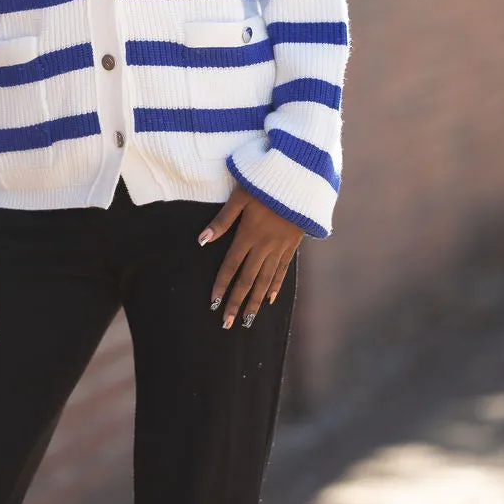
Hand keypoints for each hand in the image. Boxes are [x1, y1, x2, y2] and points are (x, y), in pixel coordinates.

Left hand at [200, 186, 302, 329]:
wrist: (301, 179)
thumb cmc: (265, 184)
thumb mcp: (240, 196)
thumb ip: (222, 220)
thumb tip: (202, 240)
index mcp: (248, 235)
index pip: (231, 266)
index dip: (221, 285)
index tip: (212, 304)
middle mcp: (263, 246)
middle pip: (247, 280)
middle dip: (236, 303)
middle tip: (227, 324)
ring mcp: (279, 248)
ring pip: (265, 280)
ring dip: (255, 301)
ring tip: (247, 320)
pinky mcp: (292, 245)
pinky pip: (282, 270)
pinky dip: (275, 286)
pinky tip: (270, 298)